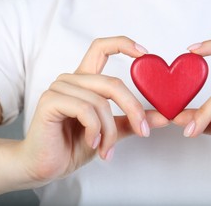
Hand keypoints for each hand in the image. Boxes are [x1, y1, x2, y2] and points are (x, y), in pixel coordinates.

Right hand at [20, 36, 168, 182]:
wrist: (46, 166)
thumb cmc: (74, 145)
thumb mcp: (110, 131)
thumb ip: (133, 121)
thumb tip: (165, 117)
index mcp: (85, 81)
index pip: (101, 48)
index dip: (123, 44)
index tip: (145, 53)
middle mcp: (72, 79)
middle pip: (112, 82)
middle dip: (133, 108)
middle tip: (144, 130)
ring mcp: (59, 88)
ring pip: (101, 101)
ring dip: (110, 131)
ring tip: (107, 149)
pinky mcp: (50, 101)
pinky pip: (86, 109)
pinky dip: (95, 129)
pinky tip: (92, 143)